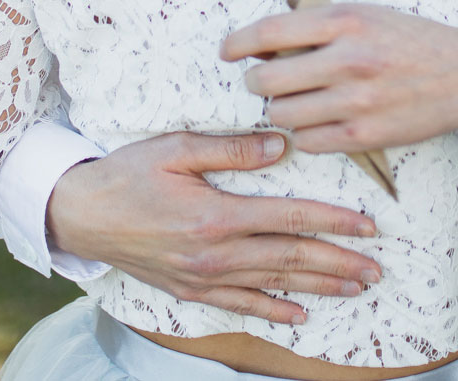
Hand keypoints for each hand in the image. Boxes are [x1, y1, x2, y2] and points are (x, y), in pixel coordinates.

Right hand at [45, 131, 382, 325]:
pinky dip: (273, 310)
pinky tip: (300, 313)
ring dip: (319, 287)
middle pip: (292, 257)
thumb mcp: (176, 148)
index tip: (369, 225)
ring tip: (356, 288)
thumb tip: (282, 145)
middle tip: (377, 267)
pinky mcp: (190, 290)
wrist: (80, 215)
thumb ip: (232, 149)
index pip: (291, 218)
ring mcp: (203, 278)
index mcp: (217, 215)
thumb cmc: (128, 173)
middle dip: (339, 262)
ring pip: (274, 284)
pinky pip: (240, 305)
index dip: (335, 222)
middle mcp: (215, 254)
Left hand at [220, 6, 457, 151]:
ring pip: (282, 115)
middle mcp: (348, 60)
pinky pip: (307, 142)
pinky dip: (304, 133)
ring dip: (279, 109)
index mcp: (345, 21)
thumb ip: (318, 26)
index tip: (228, 52)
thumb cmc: (409, 40)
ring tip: (293, 101)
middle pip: (267, 80)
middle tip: (263, 81)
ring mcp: (356, 101)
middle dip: (256, 82)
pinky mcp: (365, 136)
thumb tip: (261, 45)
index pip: (270, 32)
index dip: (238, 43)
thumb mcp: (365, 15)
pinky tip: (317, 121)